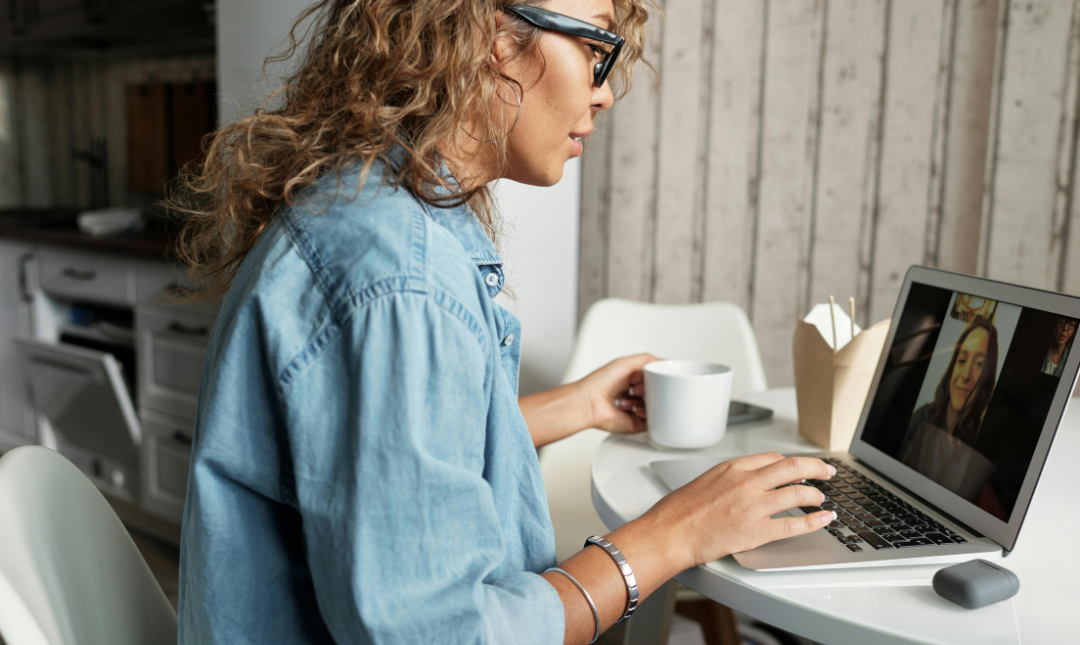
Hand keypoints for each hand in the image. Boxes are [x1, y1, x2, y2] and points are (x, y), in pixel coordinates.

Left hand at [577, 353, 660, 434]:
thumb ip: (648, 360)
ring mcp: (635, 409)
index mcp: (630, 380)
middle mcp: (632, 395)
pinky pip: (652, 421)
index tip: (650, 375)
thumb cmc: (600, 382)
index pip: (653, 379)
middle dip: (650, 388)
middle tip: (638, 386)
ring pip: (655, 406)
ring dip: (646, 399)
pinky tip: (635, 408)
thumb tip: (665, 362)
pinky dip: (646, 413)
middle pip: (655, 392)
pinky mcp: (636, 423)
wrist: (590, 402)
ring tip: (632, 396)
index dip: (653, 376)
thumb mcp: (626, 362)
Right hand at [639, 453, 836, 569]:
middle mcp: (747, 482)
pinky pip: (795, 524)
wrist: (668, 533)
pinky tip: (824, 519)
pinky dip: (815, 521)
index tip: (801, 467)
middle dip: (817, 468)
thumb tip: (747, 482)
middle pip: (794, 467)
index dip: (792, 463)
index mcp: (733, 467)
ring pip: (799, 493)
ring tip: (822, 500)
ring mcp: (754, 506)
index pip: (773, 458)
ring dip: (816, 495)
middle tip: (827, 472)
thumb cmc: (678, 511)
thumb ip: (729, 478)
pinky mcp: (756, 531)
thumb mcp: (705, 481)